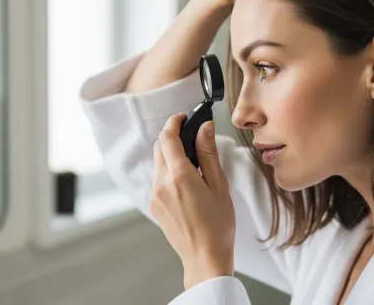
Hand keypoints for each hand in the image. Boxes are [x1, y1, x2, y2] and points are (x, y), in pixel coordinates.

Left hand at [150, 114, 235, 289]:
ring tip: (192, 158)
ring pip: (157, 163)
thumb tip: (204, 128)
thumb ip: (208, 154)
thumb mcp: (219, 185)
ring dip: (170, 154)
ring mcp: (155, 196)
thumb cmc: (218, 225)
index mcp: (179, 176)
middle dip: (172, 136)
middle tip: (190, 133)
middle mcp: (161, 184)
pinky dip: (168, 170)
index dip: (174, 122)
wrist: (205, 258)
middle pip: (159, 147)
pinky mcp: (154, 206)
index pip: (168, 138)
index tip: (183, 117)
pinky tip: (186, 178)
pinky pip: (158, 179)